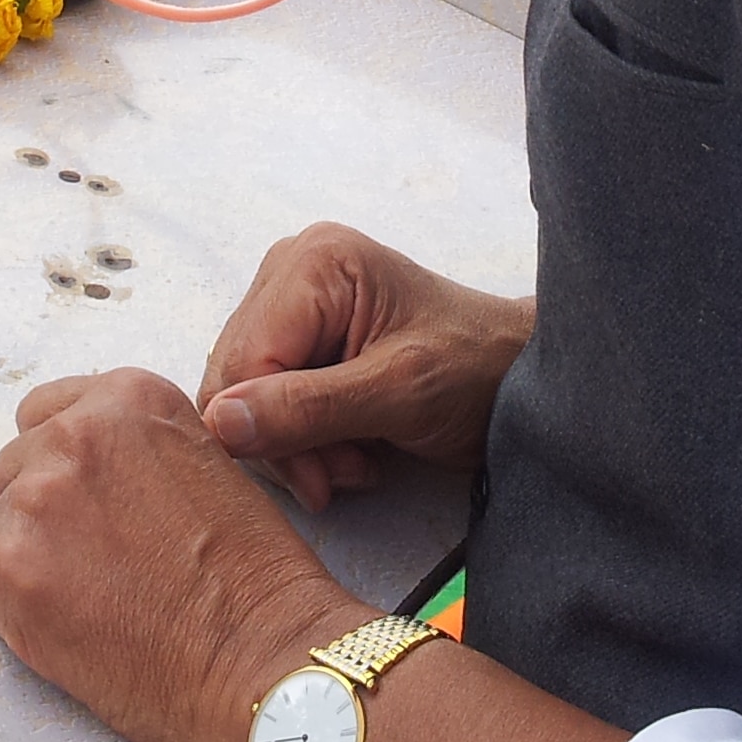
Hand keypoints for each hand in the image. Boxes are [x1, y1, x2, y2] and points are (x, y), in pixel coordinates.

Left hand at [0, 368, 365, 741]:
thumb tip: (89, 471)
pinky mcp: (10, 574)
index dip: (66, 463)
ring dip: (34, 560)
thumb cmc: (252, 575)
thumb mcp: (205, 464)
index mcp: (126, 399)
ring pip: (1, 528)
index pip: (45, 413)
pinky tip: (85, 630)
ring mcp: (34, 503)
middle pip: (12, 468)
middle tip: (96, 560)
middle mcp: (72, 436)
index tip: (85, 499)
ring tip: (99, 600)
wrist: (262, 656)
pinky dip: (27, 614)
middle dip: (44, 510)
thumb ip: (136, 450)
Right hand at [198, 225, 533, 512]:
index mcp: (314, 262)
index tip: (321, 479)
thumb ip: (307, 407)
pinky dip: (305, 439)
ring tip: (357, 463)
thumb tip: (220, 423)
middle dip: (286, 441)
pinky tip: (352, 450)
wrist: (520, 378)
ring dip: (298, 447)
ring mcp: (295, 304)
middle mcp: (292, 272)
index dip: (266, 430)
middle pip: (238, 378)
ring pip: (248, 396)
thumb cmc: (476, 371)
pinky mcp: (303, 338)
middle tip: (343, 474)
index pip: (243, 360)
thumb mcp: (397, 393)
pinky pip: (270, 399)